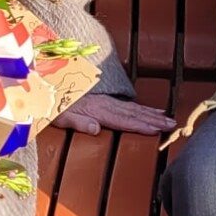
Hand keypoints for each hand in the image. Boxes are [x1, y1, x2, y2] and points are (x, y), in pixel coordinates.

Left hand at [53, 93, 175, 135]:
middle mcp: (104, 104)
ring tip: (168, 118)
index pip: (122, 120)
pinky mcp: (104, 100)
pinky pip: (128, 105)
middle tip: (172, 124)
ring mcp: (105, 101)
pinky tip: (151, 110)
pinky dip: (142, 108)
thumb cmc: (49, 105)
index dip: (140, 126)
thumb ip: (76, 122)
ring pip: (133, 108)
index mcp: (95, 110)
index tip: (157, 130)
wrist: (44, 86)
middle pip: (133, 113)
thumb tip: (96, 128)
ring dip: (152, 114)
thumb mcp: (58, 116)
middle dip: (154, 120)